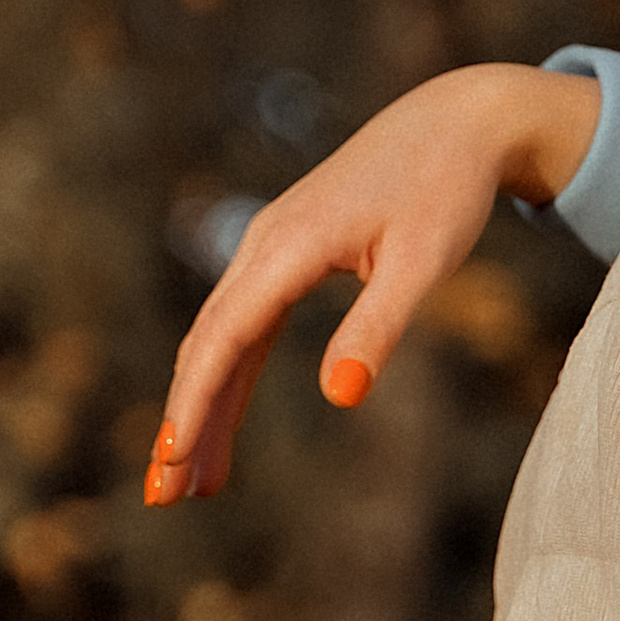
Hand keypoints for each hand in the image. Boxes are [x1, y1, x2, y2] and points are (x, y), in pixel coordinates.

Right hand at [145, 63, 600, 499]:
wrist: (456, 123)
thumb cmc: (446, 189)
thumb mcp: (423, 260)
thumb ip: (380, 325)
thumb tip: (342, 394)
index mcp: (288, 248)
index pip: (224, 339)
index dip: (194, 402)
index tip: (172, 459)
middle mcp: (263, 247)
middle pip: (207, 347)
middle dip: (183, 422)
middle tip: (163, 497)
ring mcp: (270, 251)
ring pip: (220, 341)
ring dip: (201, 409)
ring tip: (190, 482)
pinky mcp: (288, 257)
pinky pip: (244, 328)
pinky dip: (230, 378)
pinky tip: (223, 423)